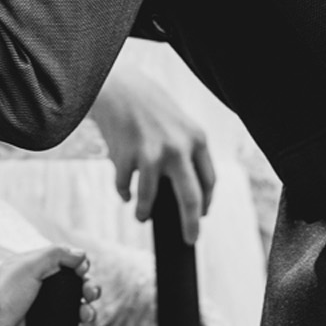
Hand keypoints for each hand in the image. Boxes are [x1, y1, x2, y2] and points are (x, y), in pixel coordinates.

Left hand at [0, 246, 97, 325]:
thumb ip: (56, 254)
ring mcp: (47, 315)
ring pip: (79, 314)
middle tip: (90, 294)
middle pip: (78, 290)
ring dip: (89, 314)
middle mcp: (44, 293)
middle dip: (90, 291)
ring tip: (85, 316)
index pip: (69, 268)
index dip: (81, 269)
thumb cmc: (4, 293)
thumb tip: (81, 254)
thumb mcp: (28, 265)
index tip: (83, 271)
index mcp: (39, 273)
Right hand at [90, 59, 215, 243]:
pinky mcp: (125, 157)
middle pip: (191, 198)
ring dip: (144, 212)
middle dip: (190, 225)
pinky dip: (124, 193)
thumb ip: (186, 151)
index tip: (200, 216)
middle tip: (189, 239)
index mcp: (197, 138)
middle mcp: (177, 148)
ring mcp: (150, 154)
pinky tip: (124, 192)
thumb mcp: (178, 123)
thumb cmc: (149, 105)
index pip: (209, 181)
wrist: (116, 86)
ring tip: (141, 217)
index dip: (206, 203)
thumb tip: (187, 192)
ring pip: (150, 199)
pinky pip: (125, 187)